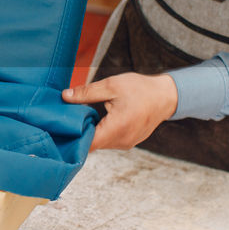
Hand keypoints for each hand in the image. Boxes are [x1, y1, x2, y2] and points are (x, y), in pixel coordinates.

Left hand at [62, 72, 178, 150]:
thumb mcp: (111, 85)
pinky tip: (98, 119)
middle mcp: (122, 140)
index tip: (62, 126)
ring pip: (101, 143)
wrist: (166, 96)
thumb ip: (87, 93)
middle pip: (93, 144)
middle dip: (81, 131)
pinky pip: (110, 141)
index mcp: (118, 128)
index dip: (73, 136)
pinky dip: (102, 132)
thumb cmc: (140, 89)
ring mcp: (127, 143)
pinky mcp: (129, 142)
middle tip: (69, 117)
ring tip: (84, 116)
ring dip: (92, 131)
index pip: (88, 143)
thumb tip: (65, 96)